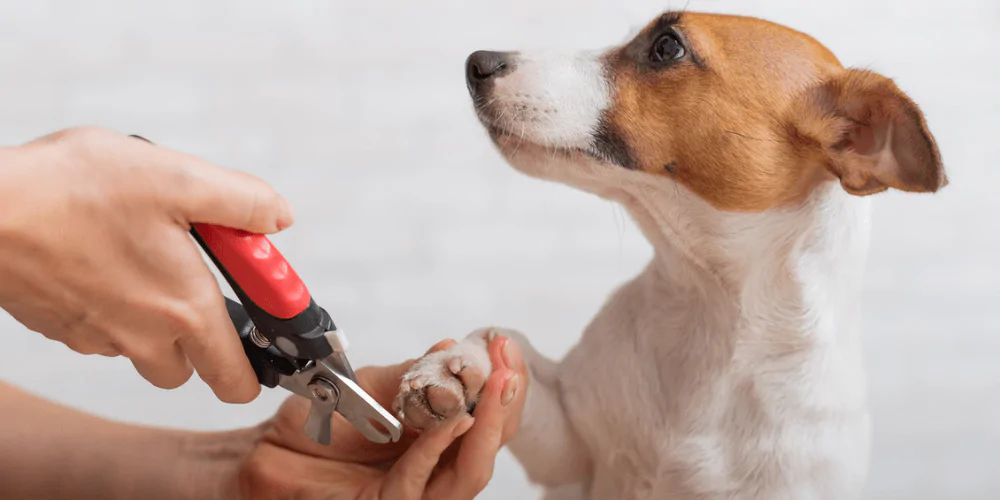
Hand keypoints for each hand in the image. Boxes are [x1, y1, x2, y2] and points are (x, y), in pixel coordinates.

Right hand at [0, 127, 293, 402]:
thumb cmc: (73, 192)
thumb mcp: (178, 178)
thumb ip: (241, 203)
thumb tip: (278, 218)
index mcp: (185, 309)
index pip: (237, 377)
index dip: (259, 365)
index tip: (262, 328)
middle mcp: (144, 337)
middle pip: (192, 367)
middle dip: (205, 333)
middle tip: (198, 277)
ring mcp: (99, 338)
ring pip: (145, 350)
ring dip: (157, 317)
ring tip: (145, 254)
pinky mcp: (63, 327)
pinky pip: (105, 332)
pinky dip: (116, 305)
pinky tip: (104, 257)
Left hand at [236, 336, 528, 498]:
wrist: (265, 451)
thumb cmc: (319, 421)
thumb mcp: (374, 385)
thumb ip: (416, 374)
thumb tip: (455, 348)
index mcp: (441, 436)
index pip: (489, 416)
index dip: (505, 382)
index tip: (504, 343)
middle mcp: (436, 468)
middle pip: (490, 446)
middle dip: (506, 404)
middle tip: (509, 365)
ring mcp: (415, 494)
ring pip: (469, 473)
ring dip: (487, 428)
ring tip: (495, 386)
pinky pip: (419, 483)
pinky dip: (436, 448)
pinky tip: (452, 420)